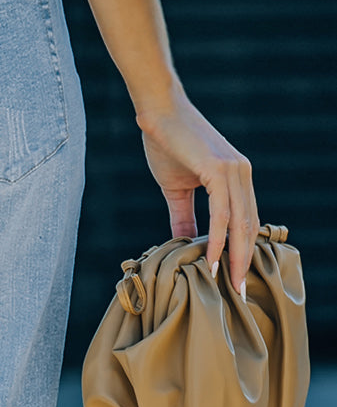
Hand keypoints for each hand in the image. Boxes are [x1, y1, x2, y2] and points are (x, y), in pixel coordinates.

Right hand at [136, 89, 257, 293]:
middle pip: (249, 227)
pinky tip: (213, 259)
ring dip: (235, 257)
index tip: (235, 279)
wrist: (157, 112)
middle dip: (244, 262)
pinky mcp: (219, 170)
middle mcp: (242, 174)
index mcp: (236, 178)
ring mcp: (234, 171)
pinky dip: (219, 239)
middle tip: (239, 293)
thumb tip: (182, 244)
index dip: (242, 251)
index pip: (246, 222)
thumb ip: (183, 217)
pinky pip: (222, 214)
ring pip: (240, 223)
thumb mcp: (176, 189)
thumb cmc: (166, 144)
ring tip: (229, 284)